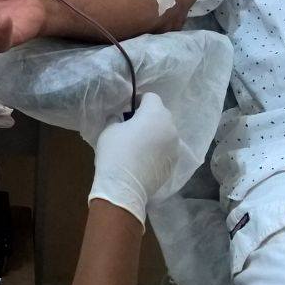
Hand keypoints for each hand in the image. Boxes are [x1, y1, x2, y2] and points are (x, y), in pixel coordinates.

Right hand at [87, 93, 176, 224]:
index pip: (151, 97)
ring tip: (140, 145)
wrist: (124, 187)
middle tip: (133, 127)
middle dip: (149, 117)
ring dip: (155, 134)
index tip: (128, 111)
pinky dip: (159, 149)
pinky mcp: (174, 162)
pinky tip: (145, 159)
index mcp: (155, 113)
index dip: (139, 101)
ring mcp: (175, 146)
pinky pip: (167, 149)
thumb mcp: (110, 129)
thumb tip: (121, 118)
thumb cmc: (115, 152)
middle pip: (161, 114)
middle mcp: (170, 127)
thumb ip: (118, 118)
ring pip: (166, 132)